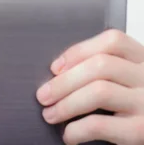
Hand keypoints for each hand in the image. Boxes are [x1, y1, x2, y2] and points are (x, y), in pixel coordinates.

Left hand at [36, 29, 143, 144]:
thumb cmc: (132, 109)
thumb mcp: (127, 83)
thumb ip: (105, 72)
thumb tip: (57, 72)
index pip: (113, 41)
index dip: (78, 51)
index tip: (55, 67)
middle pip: (100, 65)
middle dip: (64, 81)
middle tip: (43, 96)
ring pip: (99, 91)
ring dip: (66, 104)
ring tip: (50, 115)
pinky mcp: (142, 131)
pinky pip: (100, 124)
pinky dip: (77, 129)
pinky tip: (68, 135)